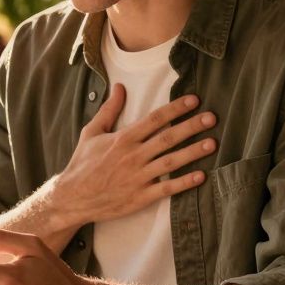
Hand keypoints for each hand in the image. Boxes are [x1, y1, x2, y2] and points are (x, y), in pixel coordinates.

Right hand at [48, 86, 215, 227]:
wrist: (73, 197)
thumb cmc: (82, 164)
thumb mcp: (91, 132)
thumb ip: (109, 110)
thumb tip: (120, 87)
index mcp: (122, 139)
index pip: (154, 119)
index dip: (175, 109)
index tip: (194, 100)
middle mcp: (133, 156)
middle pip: (167, 138)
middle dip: (191, 126)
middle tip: (211, 118)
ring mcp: (138, 177)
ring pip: (171, 162)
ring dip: (193, 152)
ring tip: (212, 143)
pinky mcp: (140, 197)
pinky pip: (166, 189)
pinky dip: (184, 183)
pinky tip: (200, 176)